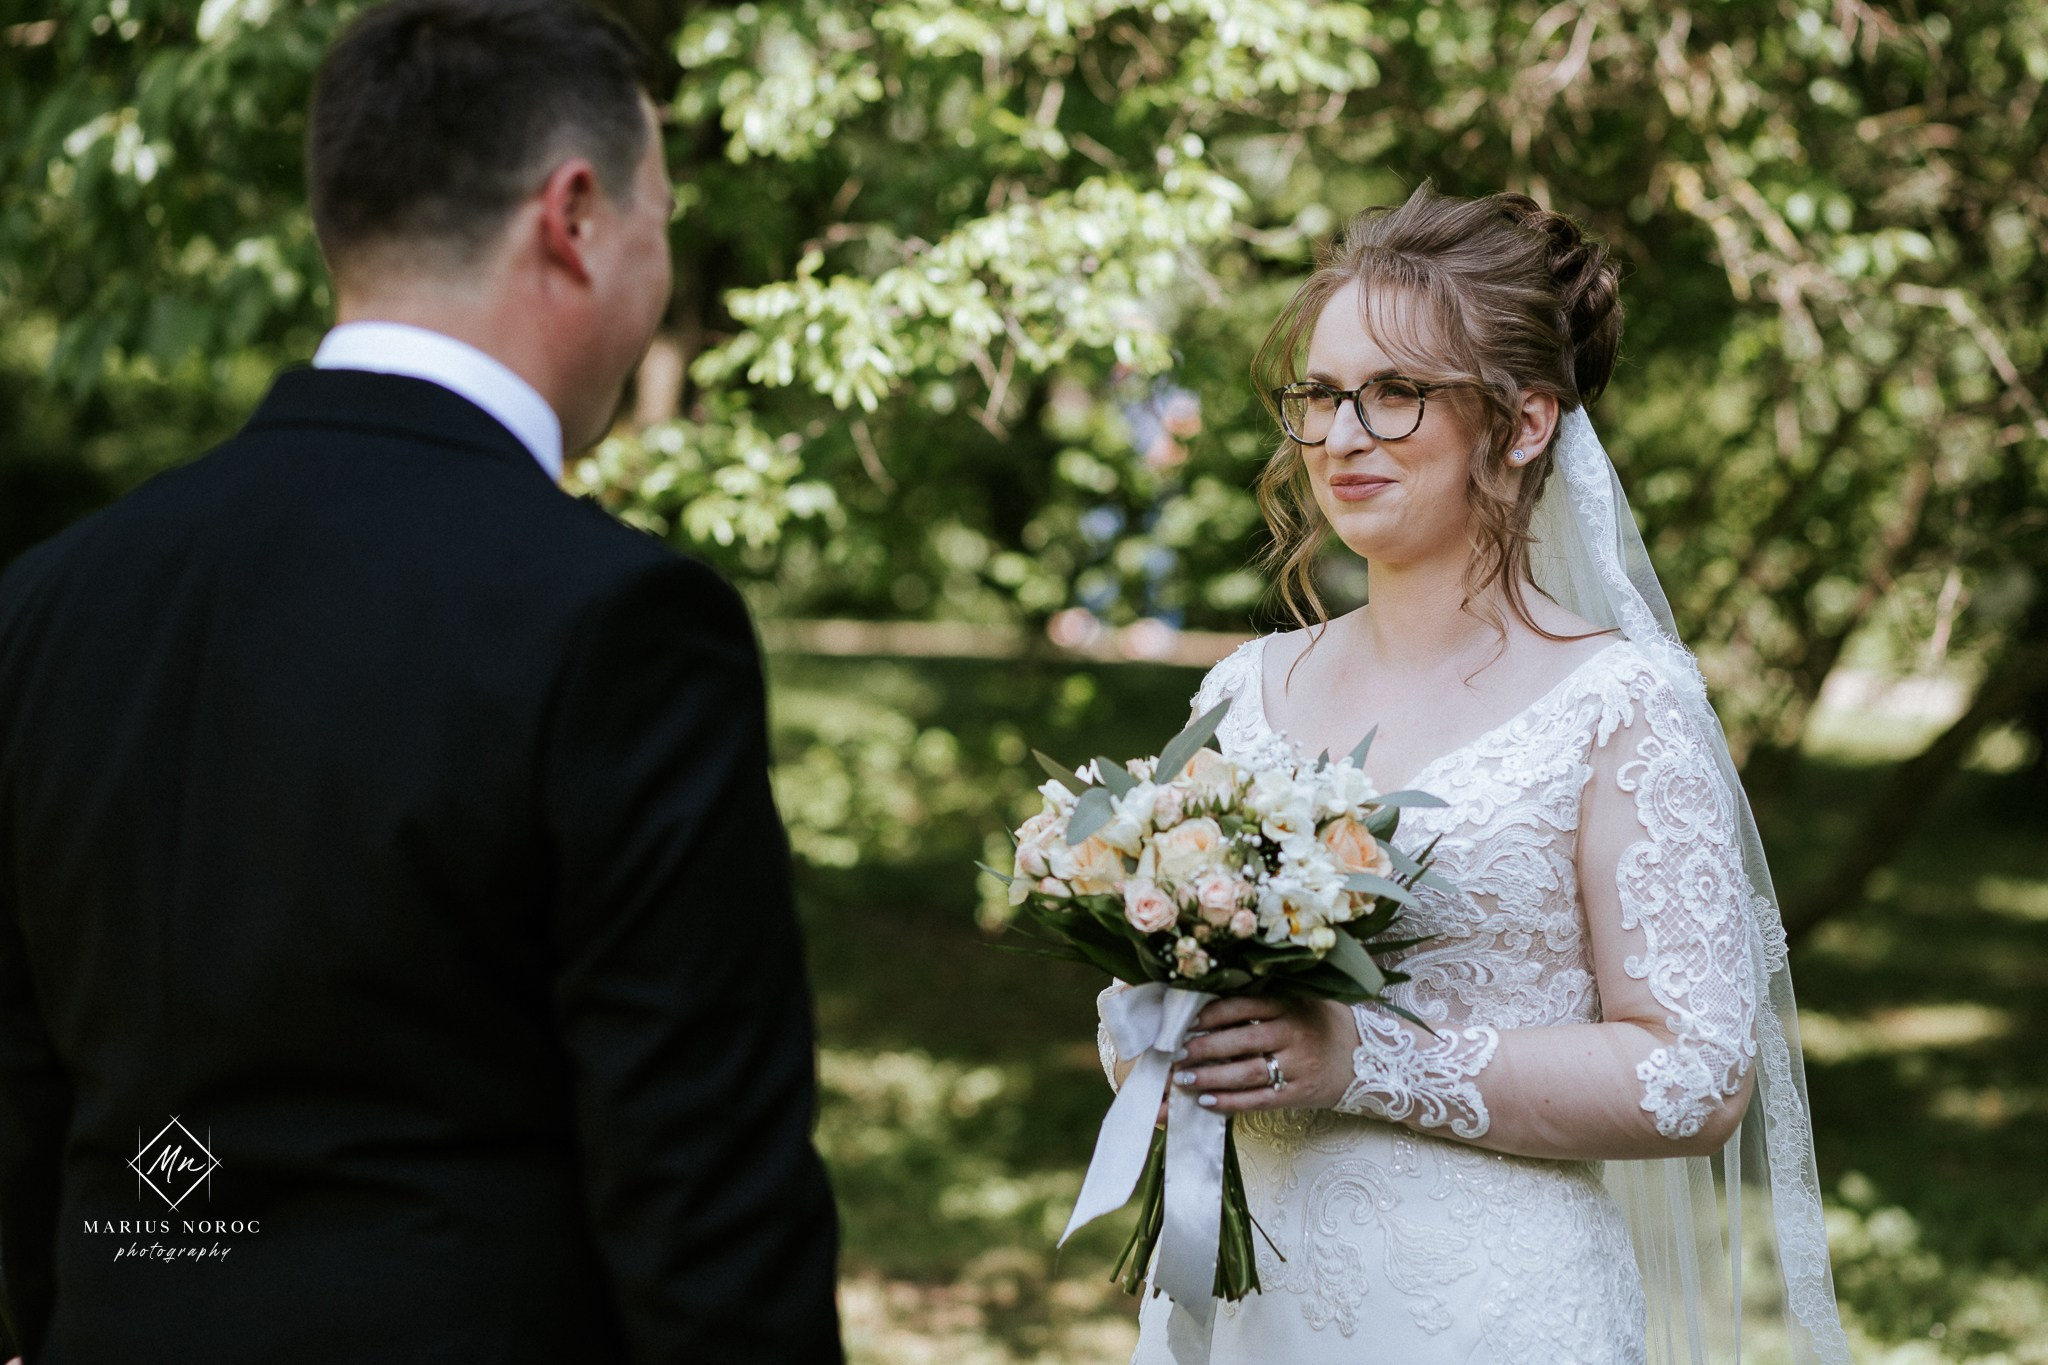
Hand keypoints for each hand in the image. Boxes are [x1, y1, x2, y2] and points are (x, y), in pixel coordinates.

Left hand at [1172, 997, 1357, 1113]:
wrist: (1368, 1058)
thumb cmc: (1322, 1024)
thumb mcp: (1300, 1001)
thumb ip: (1264, 1003)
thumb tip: (1209, 1005)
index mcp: (1290, 1005)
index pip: (1243, 1006)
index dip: (1212, 1015)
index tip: (1187, 1022)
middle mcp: (1294, 1033)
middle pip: (1241, 1041)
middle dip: (1204, 1049)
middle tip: (1177, 1054)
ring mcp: (1299, 1066)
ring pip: (1247, 1073)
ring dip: (1211, 1077)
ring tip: (1183, 1079)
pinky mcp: (1300, 1094)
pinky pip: (1260, 1100)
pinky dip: (1230, 1102)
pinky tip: (1206, 1101)